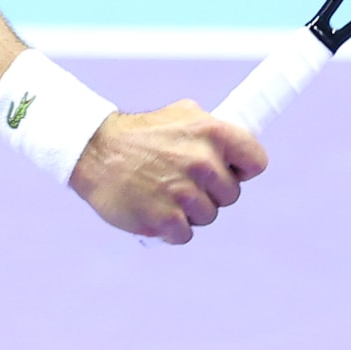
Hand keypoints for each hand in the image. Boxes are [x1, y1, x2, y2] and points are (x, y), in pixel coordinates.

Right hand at [70, 103, 268, 244]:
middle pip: (231, 195)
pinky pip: (185, 234)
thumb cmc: (138, 135)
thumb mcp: (180, 115)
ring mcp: (184, 192)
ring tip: (164, 194)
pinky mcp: (164, 219)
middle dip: (211, 193)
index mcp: (212, 133)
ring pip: (209, 216)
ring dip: (190, 211)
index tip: (230, 171)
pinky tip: (155, 210)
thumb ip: (212, 131)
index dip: (243, 169)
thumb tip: (238, 146)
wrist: (93, 152)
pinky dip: (171, 228)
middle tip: (184, 182)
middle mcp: (202, 162)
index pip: (257, 162)